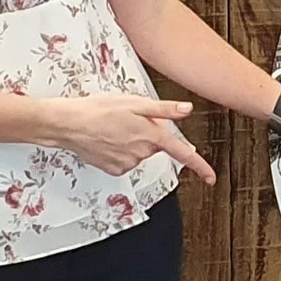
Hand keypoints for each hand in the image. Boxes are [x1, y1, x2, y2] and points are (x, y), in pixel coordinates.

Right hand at [46, 93, 215, 181]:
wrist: (69, 124)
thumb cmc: (99, 110)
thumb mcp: (135, 102)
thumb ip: (165, 110)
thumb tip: (187, 111)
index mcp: (151, 135)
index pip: (182, 154)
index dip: (200, 166)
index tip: (211, 177)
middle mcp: (142, 152)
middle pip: (155, 145)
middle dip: (147, 133)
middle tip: (128, 119)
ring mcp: (128, 163)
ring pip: (139, 151)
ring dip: (132, 140)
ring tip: (113, 127)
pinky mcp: (114, 169)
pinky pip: (125, 159)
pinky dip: (119, 150)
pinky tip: (107, 139)